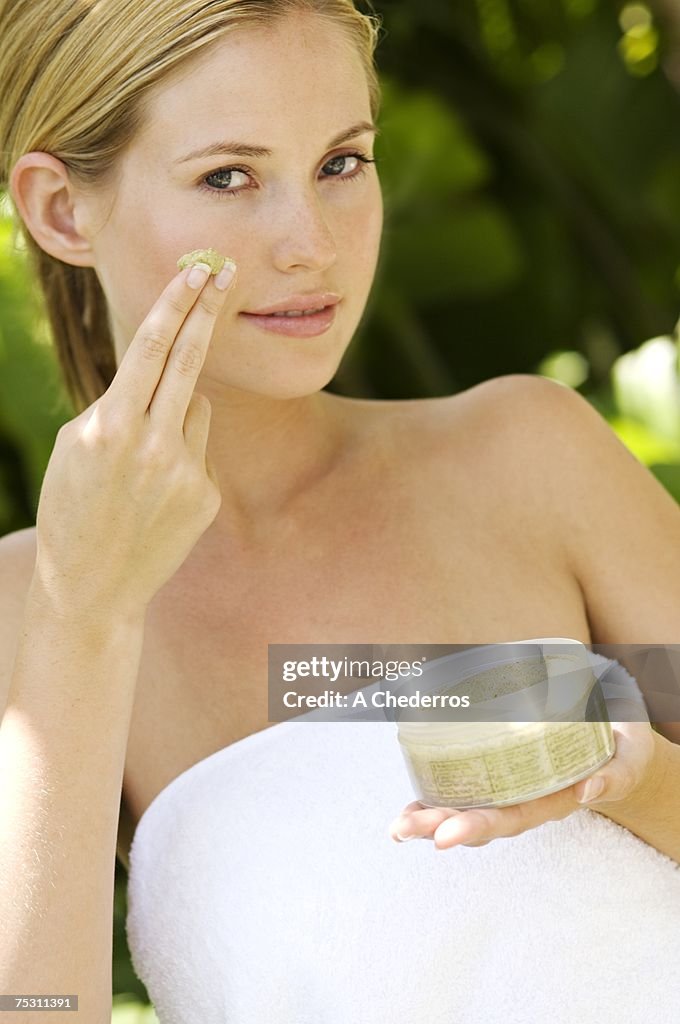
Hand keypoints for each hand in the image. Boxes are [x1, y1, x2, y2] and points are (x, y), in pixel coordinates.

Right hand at [33, 259, 236, 620]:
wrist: (92, 585)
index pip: (151, 348)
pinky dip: (185, 455)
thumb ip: (118, 405)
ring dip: (177, 411)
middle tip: (224, 272)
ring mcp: (186, 472)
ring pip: (197, 408)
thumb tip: (161, 374)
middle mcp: (154, 445)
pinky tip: (158, 491)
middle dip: (206, 311)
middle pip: (190, 360)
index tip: (198, 271)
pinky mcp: (207, 496)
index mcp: (111, 426)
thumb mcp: (76, 446)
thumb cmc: (72, 506)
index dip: (177, 303)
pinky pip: (202, 449)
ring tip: (144, 458)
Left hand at [389, 721, 655, 849]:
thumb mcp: (631, 755)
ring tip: (397, 827)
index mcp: (554, 799)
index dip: (478, 825)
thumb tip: (587, 790)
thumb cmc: (622, 747)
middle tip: (405, 829)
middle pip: (479, 819)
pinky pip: (464, 787)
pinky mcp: (499, 769)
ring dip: (429, 818)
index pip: (512, 817)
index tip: (446, 836)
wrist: (617, 739)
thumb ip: (617, 773)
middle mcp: (526, 799)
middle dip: (439, 825)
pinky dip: (434, 796)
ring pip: (466, 807)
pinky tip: (409, 806)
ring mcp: (510, 787)